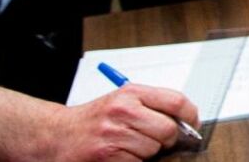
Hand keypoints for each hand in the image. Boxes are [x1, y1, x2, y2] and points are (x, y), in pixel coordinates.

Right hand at [43, 84, 200, 160]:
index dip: (191, 116)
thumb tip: (187, 123)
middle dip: (166, 140)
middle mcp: (123, 110)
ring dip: (147, 153)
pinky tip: (120, 155)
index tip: (192, 126)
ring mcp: (113, 133)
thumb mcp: (123, 102)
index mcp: (131, 93)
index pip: (176, 101)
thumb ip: (153, 107)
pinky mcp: (106, 155)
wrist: (56, 135)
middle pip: (168, 129)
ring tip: (129, 146)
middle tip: (155, 142)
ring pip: (153, 149)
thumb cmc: (93, 120)